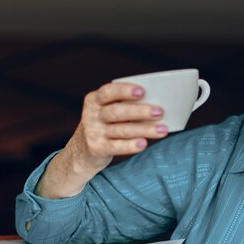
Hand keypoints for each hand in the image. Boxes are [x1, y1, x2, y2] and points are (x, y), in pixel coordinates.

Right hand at [35, 81, 167, 198]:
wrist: (81, 152)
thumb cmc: (105, 126)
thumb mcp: (107, 112)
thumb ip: (125, 106)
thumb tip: (157, 105)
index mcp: (94, 100)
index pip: (108, 92)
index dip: (125, 91)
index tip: (143, 91)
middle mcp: (91, 115)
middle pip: (117, 111)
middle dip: (140, 111)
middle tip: (160, 112)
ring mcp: (92, 132)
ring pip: (121, 130)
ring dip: (144, 129)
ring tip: (162, 130)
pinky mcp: (96, 148)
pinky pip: (116, 146)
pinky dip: (131, 145)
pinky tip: (144, 143)